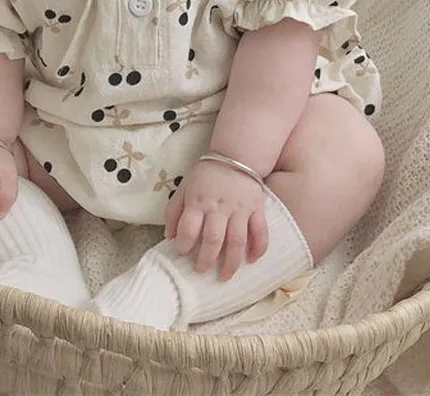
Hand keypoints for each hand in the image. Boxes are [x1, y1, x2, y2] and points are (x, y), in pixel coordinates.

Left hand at [164, 158, 268, 278]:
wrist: (237, 154)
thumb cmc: (207, 174)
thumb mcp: (184, 186)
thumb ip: (174, 210)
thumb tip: (169, 237)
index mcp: (198, 201)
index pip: (188, 230)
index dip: (183, 245)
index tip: (182, 253)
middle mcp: (219, 207)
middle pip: (212, 240)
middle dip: (206, 260)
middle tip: (201, 270)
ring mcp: (240, 209)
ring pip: (236, 241)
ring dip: (231, 262)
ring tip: (225, 276)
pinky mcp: (256, 208)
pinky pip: (260, 231)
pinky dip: (258, 248)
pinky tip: (252, 260)